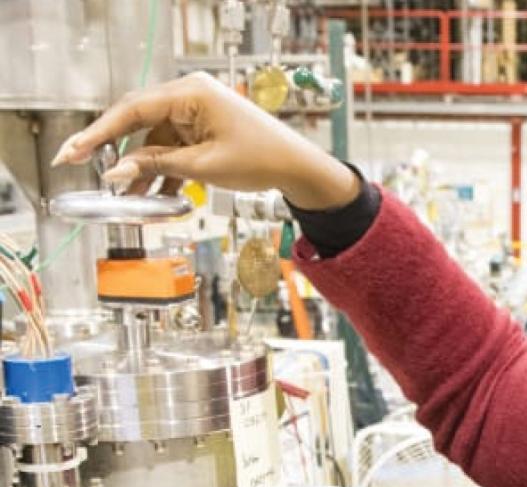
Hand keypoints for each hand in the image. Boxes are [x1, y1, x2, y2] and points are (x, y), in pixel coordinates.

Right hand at [52, 72, 359, 210]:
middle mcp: (190, 95)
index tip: (72, 153)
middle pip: (138, 121)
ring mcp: (196, 110)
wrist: (298, 167)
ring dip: (142, 168)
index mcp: (191, 93)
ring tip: (126, 198)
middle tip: (83, 171)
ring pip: (154, 139)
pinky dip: (163, 168)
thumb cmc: (262, 159)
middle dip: (116, 152)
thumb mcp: (203, 166)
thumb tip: (116, 172)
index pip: (131, 110)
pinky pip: (172, 146)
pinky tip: (152, 193)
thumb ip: (156, 166)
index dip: (98, 134)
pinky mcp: (202, 127)